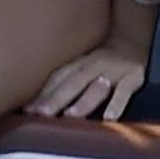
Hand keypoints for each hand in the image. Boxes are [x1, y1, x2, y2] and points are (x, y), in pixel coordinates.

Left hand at [24, 38, 147, 121]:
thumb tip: (33, 100)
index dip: (41, 93)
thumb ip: (61, 79)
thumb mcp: (79, 63)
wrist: (130, 40)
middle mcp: (92, 65)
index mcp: (76, 62)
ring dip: (83, 101)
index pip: (56, 78)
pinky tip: (109, 118)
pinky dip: (117, 104)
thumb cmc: (98, 59)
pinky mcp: (132, 78)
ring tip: (70, 115)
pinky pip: (124, 92)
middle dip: (56, 98)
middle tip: (41, 114)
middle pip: (72, 83)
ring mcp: (113, 71)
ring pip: (95, 87)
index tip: (27, 109)